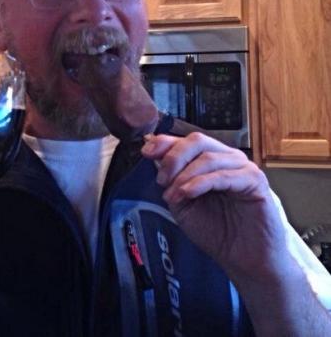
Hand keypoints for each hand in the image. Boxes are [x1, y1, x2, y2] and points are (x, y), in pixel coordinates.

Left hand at [141, 132, 287, 280]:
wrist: (243, 260)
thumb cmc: (216, 231)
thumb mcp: (183, 204)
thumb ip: (171, 181)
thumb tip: (155, 157)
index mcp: (210, 160)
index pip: (186, 141)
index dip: (165, 142)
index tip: (146, 152)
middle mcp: (227, 158)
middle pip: (197, 141)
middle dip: (173, 157)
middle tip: (161, 180)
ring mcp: (243, 167)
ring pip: (208, 157)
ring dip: (184, 176)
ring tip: (173, 196)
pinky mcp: (255, 181)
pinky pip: (224, 175)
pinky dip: (201, 182)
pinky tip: (187, 193)